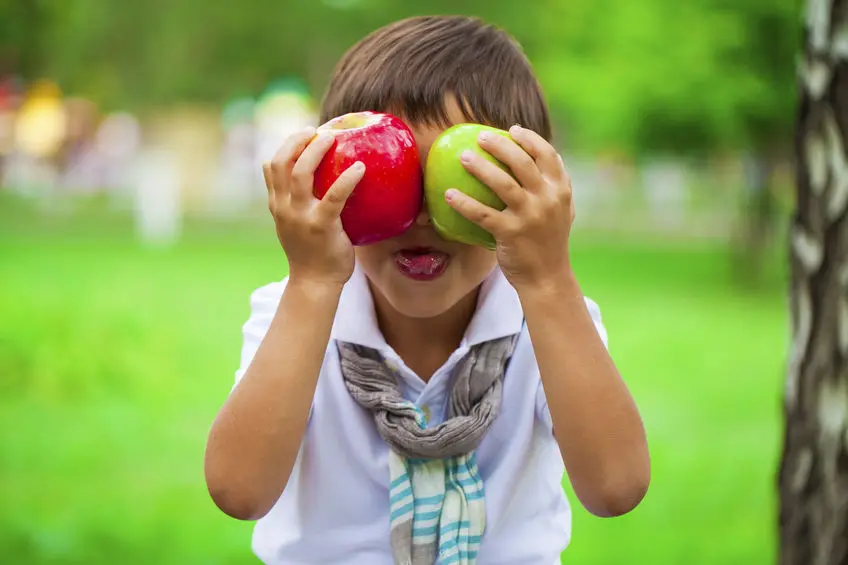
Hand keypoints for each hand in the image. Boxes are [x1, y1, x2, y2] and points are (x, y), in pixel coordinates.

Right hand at [263, 127, 364, 286]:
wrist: (314, 283)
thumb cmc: (312, 253)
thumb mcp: (295, 225)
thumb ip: (298, 204)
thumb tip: (317, 181)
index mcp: (277, 205)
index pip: (271, 167)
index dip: (286, 146)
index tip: (304, 135)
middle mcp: (283, 208)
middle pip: (282, 163)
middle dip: (297, 141)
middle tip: (316, 131)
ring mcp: (299, 216)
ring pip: (300, 173)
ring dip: (316, 151)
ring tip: (332, 138)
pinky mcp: (320, 226)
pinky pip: (334, 196)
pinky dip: (347, 179)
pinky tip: (360, 168)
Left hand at [445, 125, 574, 290]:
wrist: (548, 278)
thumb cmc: (548, 243)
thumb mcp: (560, 212)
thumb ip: (551, 188)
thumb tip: (532, 162)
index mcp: (561, 191)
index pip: (548, 155)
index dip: (530, 139)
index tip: (512, 130)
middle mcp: (548, 200)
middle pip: (523, 162)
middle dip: (501, 145)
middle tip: (481, 136)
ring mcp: (530, 216)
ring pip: (503, 183)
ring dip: (480, 167)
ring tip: (464, 157)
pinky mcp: (510, 233)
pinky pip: (482, 213)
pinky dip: (463, 203)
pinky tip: (448, 194)